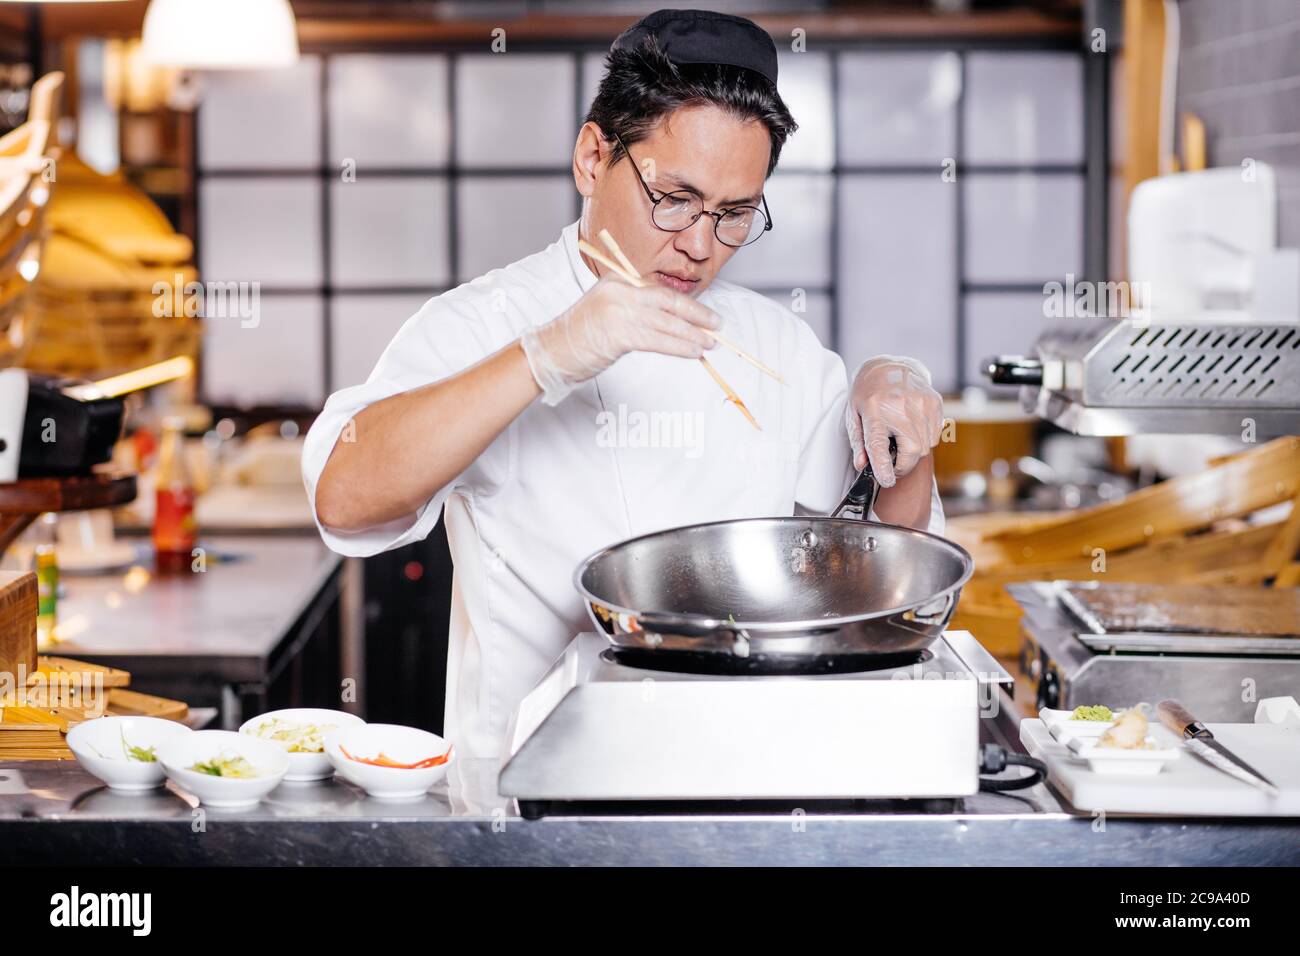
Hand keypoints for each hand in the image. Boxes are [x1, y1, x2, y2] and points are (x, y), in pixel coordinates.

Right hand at [520, 276, 719, 403]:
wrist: (551, 351)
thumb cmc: (579, 336)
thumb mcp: (607, 309)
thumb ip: (633, 307)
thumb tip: (670, 319)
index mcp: (617, 279)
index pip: (659, 290)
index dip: (686, 304)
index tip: (703, 315)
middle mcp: (620, 290)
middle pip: (668, 301)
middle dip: (697, 315)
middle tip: (717, 325)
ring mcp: (620, 310)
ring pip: (667, 322)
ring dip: (693, 335)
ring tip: (709, 344)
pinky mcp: (620, 333)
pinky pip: (659, 340)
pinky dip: (680, 346)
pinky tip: (693, 352)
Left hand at [845, 357, 942, 487]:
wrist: (889, 366)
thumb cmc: (868, 394)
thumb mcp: (854, 416)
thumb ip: (858, 443)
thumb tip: (863, 466)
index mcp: (875, 410)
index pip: (880, 447)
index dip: (884, 469)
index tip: (887, 480)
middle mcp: (900, 406)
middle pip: (912, 452)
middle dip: (903, 465)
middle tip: (892, 465)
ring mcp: (921, 403)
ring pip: (925, 447)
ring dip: (912, 452)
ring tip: (899, 439)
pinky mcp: (934, 403)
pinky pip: (934, 436)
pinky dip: (923, 440)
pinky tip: (910, 428)